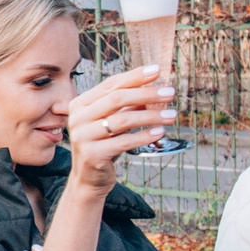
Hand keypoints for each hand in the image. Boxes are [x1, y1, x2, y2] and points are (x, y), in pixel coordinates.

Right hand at [64, 67, 177, 189]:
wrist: (88, 180)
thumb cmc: (104, 146)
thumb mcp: (113, 122)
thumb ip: (128, 105)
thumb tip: (154, 86)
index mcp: (80, 104)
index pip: (111, 84)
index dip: (135, 76)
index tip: (157, 71)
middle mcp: (78, 118)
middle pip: (117, 99)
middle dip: (146, 94)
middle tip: (169, 93)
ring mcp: (82, 136)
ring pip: (122, 120)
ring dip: (150, 116)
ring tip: (171, 115)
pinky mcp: (92, 155)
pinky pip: (124, 142)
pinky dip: (144, 136)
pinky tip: (160, 132)